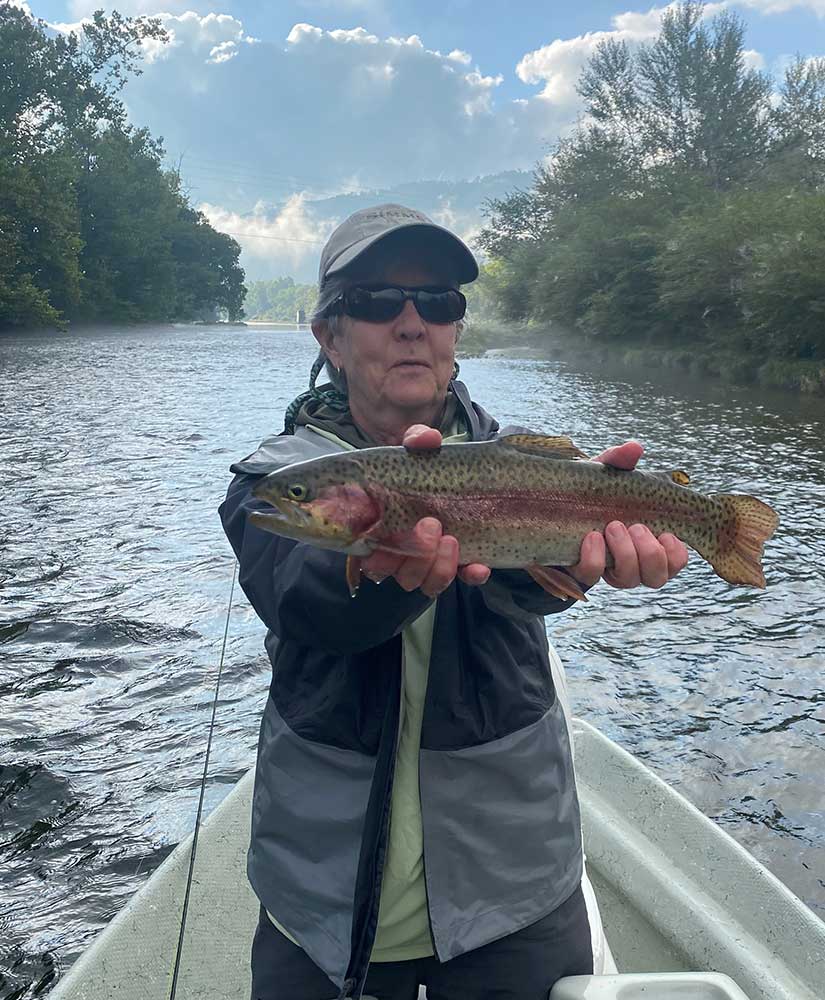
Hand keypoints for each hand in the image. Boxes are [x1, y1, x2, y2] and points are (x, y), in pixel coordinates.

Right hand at [359, 424, 490, 595]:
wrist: (466, 480)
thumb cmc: (428, 468)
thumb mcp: (421, 451)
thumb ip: (419, 440)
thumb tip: (426, 437)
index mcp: (379, 528)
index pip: (368, 553)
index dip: (376, 553)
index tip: (390, 532)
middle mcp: (398, 551)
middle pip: (394, 572)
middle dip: (413, 554)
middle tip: (431, 524)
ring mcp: (427, 562)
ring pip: (421, 582)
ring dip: (436, 567)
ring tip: (452, 539)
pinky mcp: (456, 566)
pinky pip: (460, 580)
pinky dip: (469, 575)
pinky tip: (479, 566)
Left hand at [568, 441, 689, 589]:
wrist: (551, 508)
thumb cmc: (589, 494)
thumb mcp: (604, 475)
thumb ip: (619, 462)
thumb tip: (634, 447)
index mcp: (648, 543)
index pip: (675, 561)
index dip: (676, 555)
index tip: (667, 534)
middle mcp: (633, 563)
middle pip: (656, 577)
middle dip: (650, 554)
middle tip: (635, 526)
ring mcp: (608, 570)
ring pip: (629, 581)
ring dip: (627, 555)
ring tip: (614, 526)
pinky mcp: (582, 572)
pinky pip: (592, 576)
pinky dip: (595, 558)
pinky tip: (591, 537)